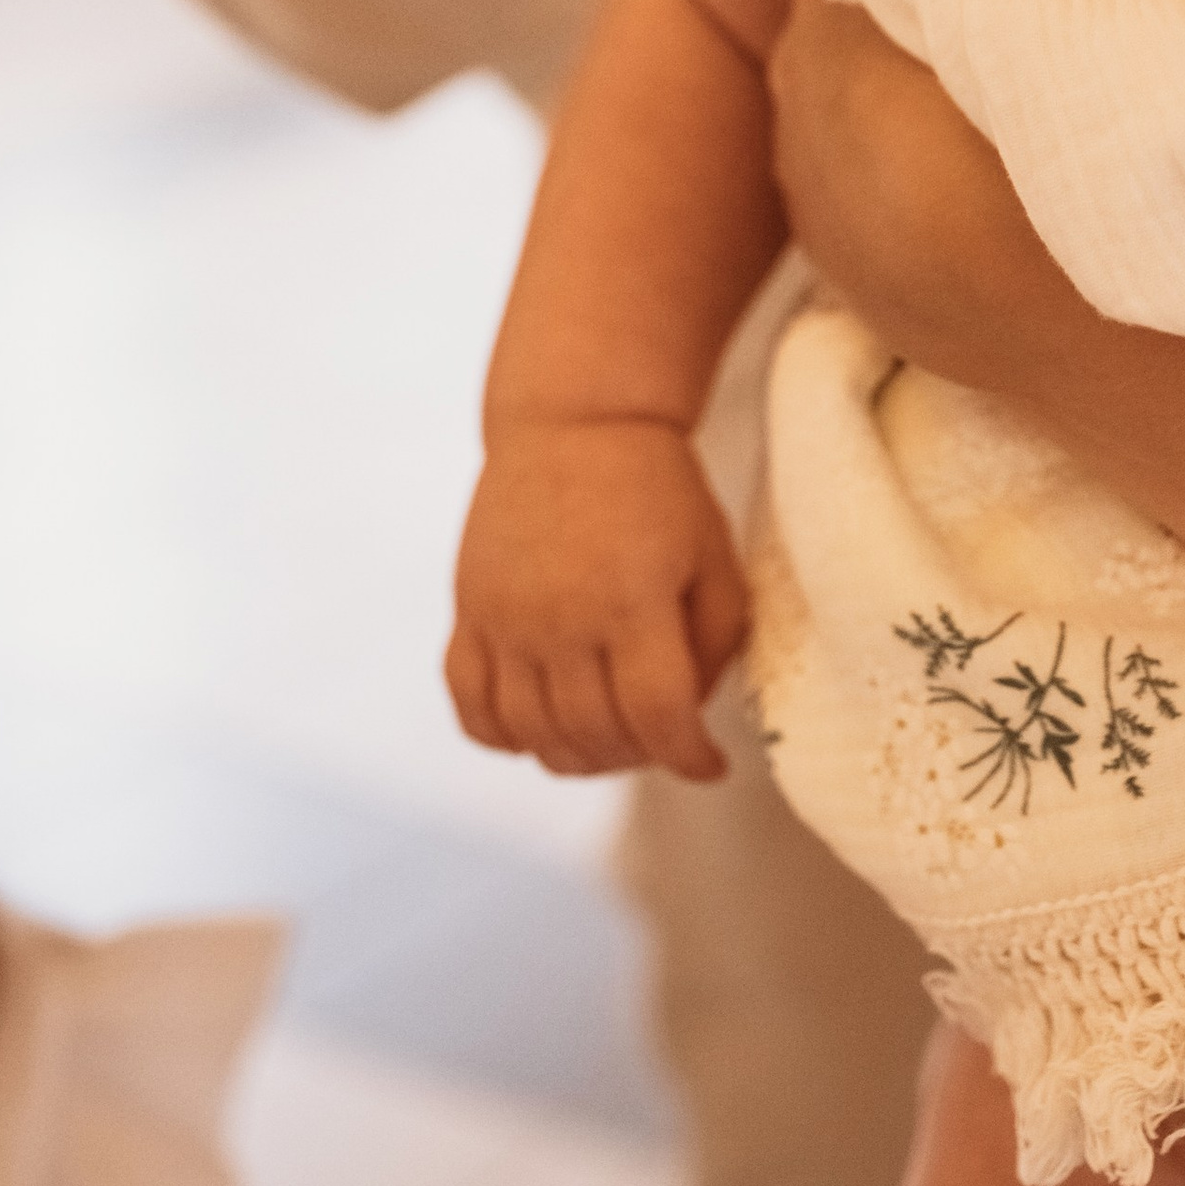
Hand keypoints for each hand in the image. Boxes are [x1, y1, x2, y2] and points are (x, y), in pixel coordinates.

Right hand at [447, 419, 750, 779]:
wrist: (576, 421)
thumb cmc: (659, 489)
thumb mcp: (715, 555)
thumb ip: (715, 643)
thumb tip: (688, 715)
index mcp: (633, 599)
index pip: (657, 716)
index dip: (690, 757)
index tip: (711, 764)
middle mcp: (561, 617)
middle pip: (594, 735)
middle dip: (639, 757)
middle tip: (660, 742)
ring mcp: (505, 618)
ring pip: (532, 735)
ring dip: (577, 757)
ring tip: (611, 738)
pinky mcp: (469, 611)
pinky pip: (472, 707)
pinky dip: (504, 737)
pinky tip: (541, 727)